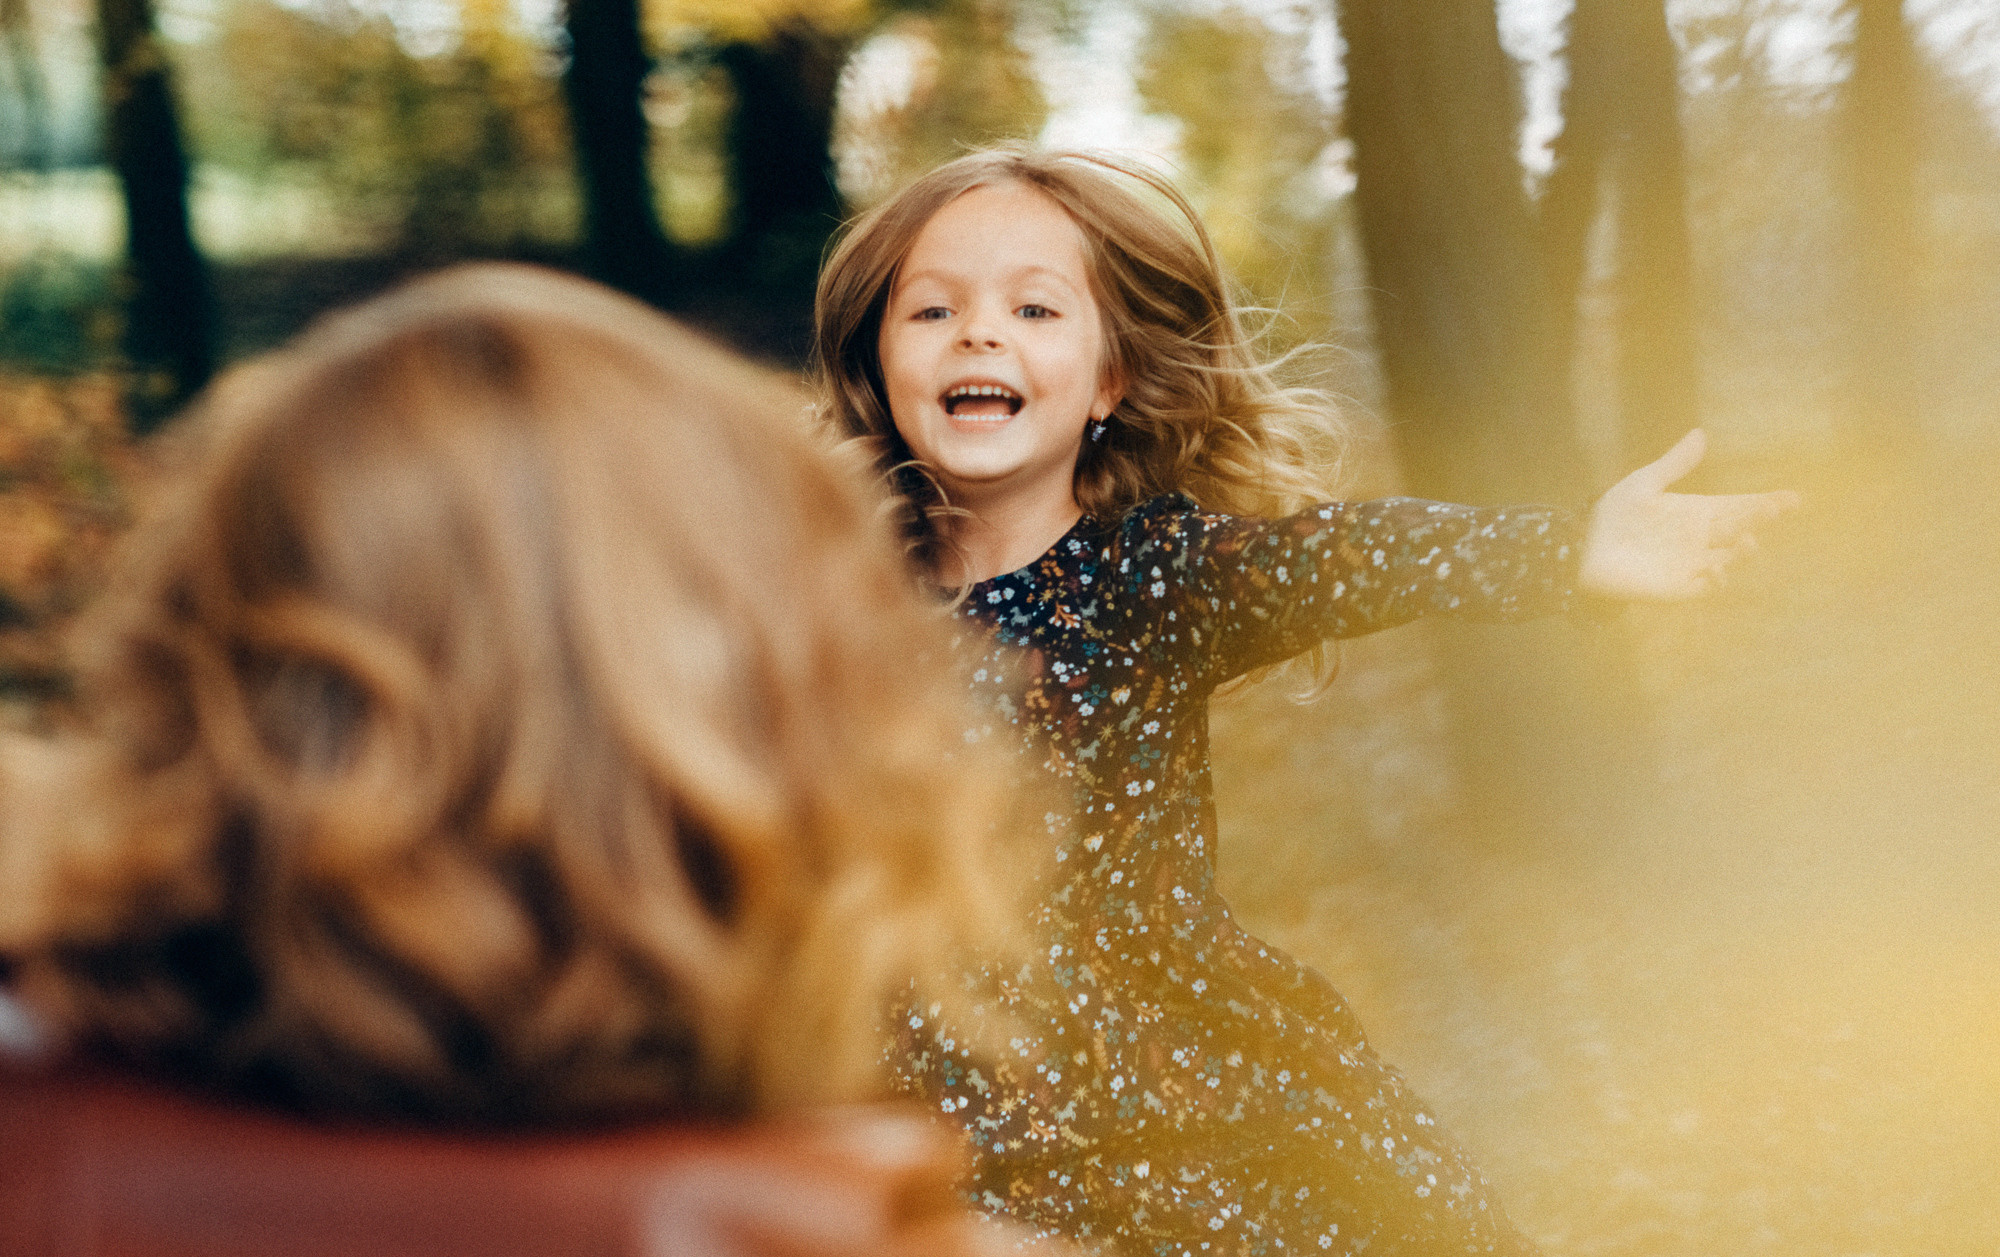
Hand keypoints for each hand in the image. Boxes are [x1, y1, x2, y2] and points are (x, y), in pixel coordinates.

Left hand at [1579, 429, 1799, 600]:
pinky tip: (1717, 569)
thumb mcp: (1644, 484)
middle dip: (1760, 520)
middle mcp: (1702, 539)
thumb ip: (1674, 464)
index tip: (1793, 498)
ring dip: (1742, 552)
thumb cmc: (1614, 517)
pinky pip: (1705, 588)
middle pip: (1740, 528)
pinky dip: (1715, 581)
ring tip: (1749, 540)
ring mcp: (1693, 564)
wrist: (1583, 551)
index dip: (1767, 503)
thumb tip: (1701, 433)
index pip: (1741, 506)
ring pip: (1730, 559)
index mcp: (1699, 513)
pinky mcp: (1678, 587)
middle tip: (1776, 509)